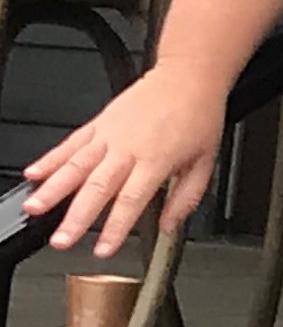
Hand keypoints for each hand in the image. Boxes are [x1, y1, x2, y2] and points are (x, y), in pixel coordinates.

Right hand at [22, 64, 232, 258]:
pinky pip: (71, 143)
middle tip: (61, 240)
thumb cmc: (199, 116)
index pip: (132, 200)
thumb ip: (186, 197)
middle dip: (76, 217)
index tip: (103, 249)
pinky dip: (50, 159)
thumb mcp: (206, 161)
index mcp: (157, 160)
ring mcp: (110, 134)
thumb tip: (169, 226)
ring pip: (76, 165)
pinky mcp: (99, 123)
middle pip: (97, 188)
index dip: (116, 228)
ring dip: (52, 189)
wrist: (188, 76)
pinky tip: (33, 174)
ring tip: (35, 208)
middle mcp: (129, 148)